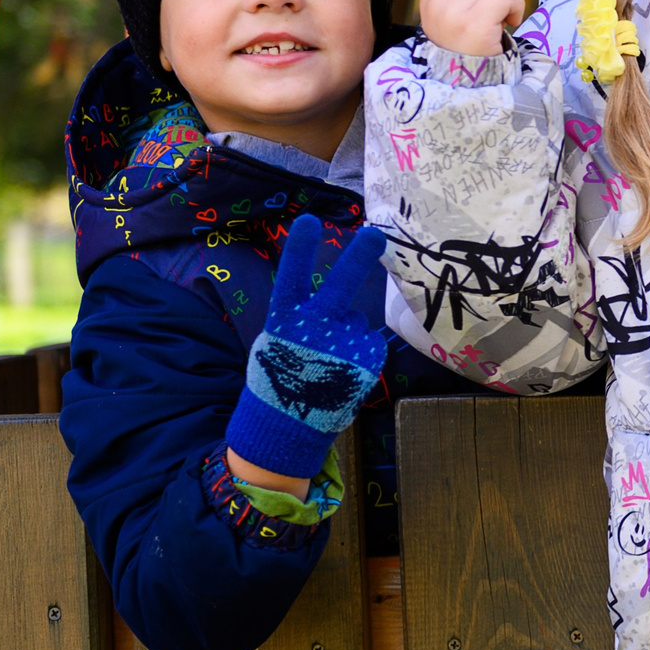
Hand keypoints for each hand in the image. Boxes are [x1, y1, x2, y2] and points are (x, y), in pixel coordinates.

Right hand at [225, 216, 391, 481]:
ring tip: (328, 362)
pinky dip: (360, 352)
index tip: (308, 220)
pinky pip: (368, 344)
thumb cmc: (278, 380)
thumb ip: (298, 319)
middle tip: (374, 234)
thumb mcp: (274, 342)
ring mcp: (341, 349)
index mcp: (284, 322)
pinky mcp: (365, 364)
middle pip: (339, 288)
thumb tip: (327, 304)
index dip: (300, 250)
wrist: (284, 429)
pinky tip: (342, 371)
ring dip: (348, 333)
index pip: (291, 279)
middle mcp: (313, 332)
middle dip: (357, 258)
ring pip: (355, 321)